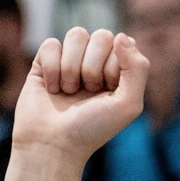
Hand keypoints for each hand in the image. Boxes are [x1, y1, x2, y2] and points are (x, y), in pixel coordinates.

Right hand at [12, 29, 148, 164]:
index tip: (105, 93)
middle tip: (87, 92)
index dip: (113, 68)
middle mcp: (93, 62)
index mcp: (117, 70)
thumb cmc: (91, 129)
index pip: (122, 44)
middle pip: (101, 36)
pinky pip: (51, 44)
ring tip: (68, 91)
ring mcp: (68, 61)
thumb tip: (121, 36)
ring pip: (76, 35)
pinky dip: (52, 68)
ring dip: (72, 67)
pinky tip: (51, 88)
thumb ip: (137, 68)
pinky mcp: (43, 64)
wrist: (52, 145)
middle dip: (93, 67)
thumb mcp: (128, 104)